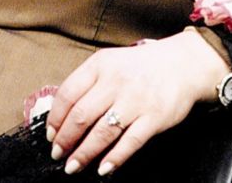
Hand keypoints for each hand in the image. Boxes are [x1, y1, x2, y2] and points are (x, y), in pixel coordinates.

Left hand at [45, 30, 228, 175]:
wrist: (181, 64)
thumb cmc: (140, 66)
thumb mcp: (111, 62)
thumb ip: (89, 82)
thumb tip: (61, 113)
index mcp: (101, 64)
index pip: (69, 93)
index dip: (55, 117)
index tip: (50, 134)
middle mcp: (116, 81)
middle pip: (81, 115)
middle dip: (65, 140)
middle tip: (57, 154)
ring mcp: (136, 99)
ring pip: (102, 132)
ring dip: (84, 153)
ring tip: (73, 166)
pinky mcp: (154, 117)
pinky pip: (130, 142)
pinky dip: (114, 158)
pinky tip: (103, 169)